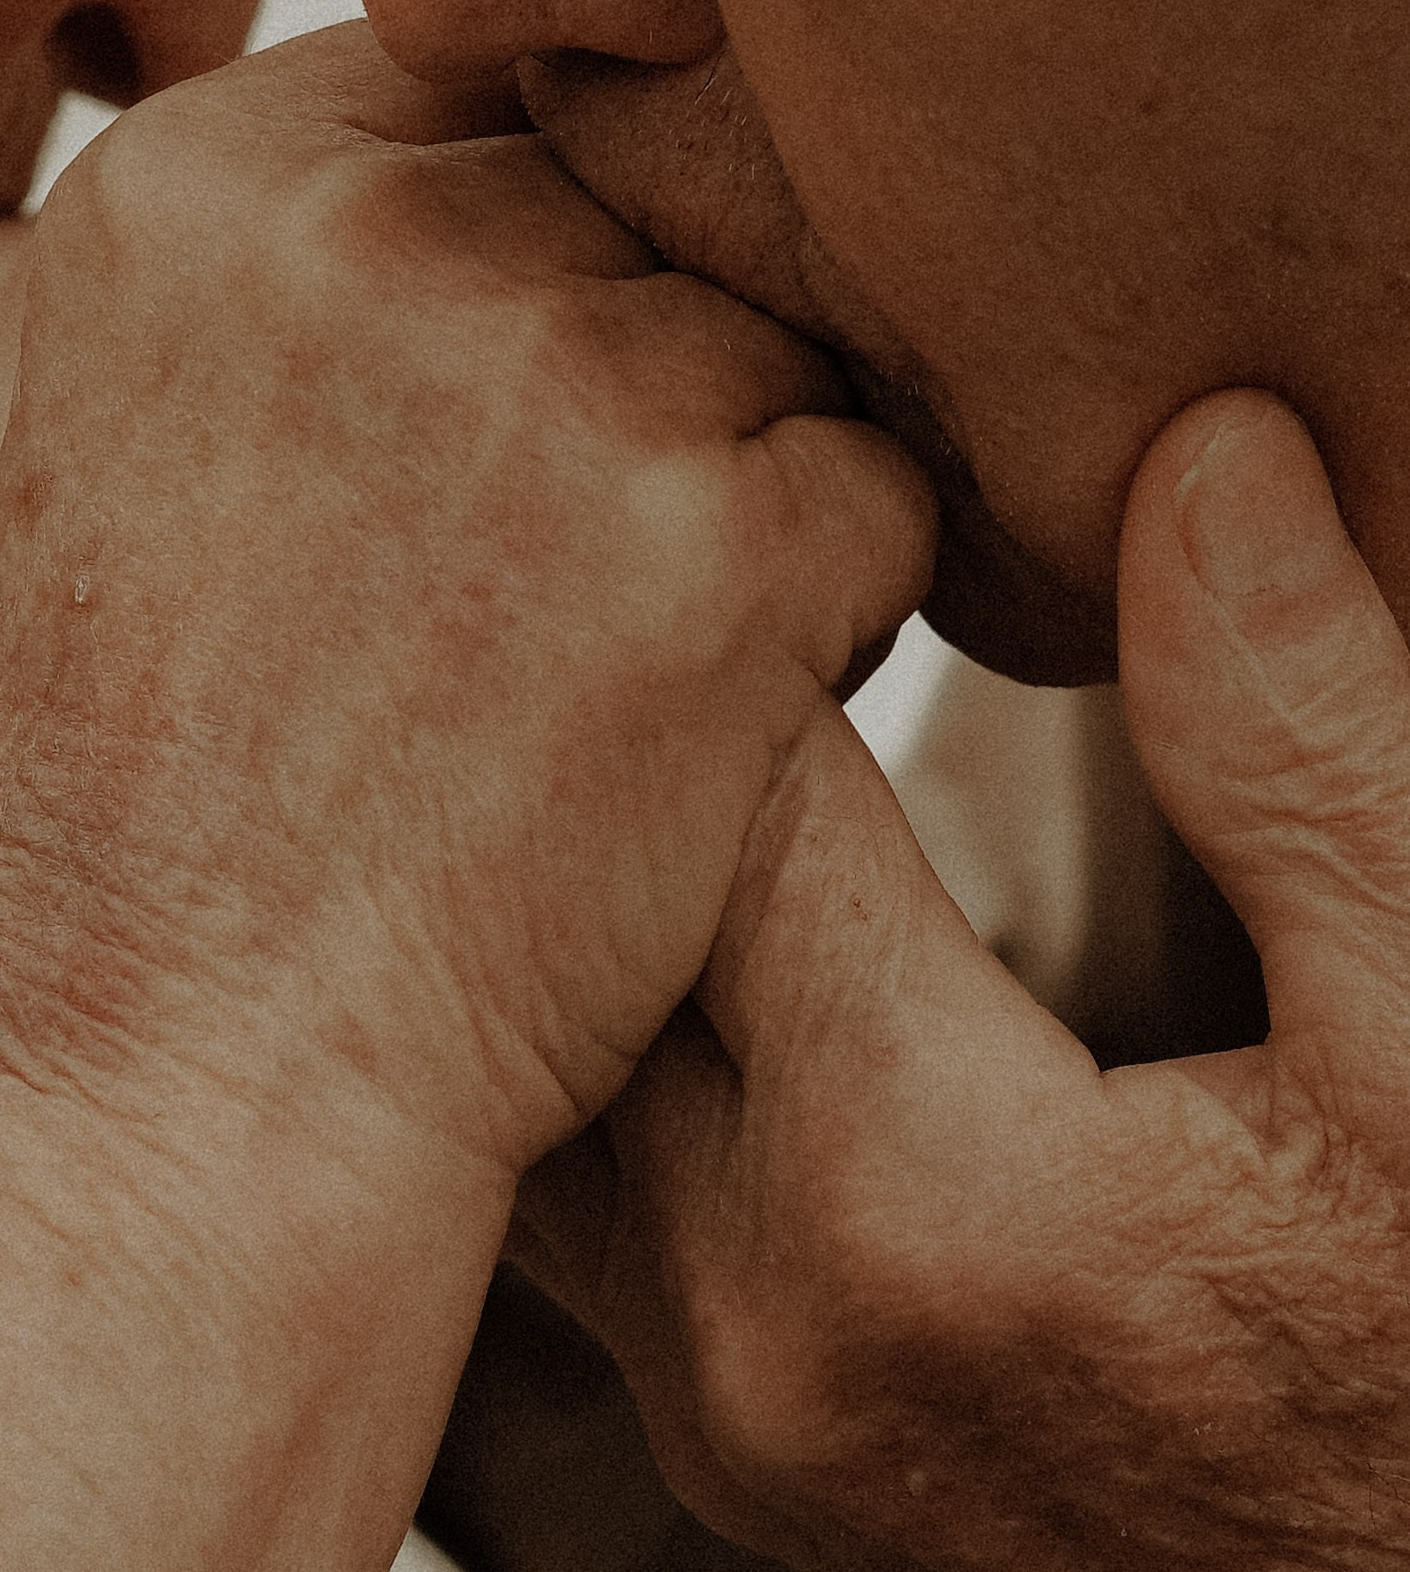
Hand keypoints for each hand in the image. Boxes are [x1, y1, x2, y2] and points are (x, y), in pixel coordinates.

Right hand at [0, 25, 934, 1208]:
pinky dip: (832, 609)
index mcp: (193, 176)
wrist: (182, 1080)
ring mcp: (541, 368)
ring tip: (609, 653)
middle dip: (647, 353)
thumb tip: (572, 120)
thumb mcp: (142, 420)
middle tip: (568, 554)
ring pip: (774, 337)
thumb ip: (319, 237)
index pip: (484, 78)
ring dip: (747, 477)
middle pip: (636, 197)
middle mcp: (361, 228)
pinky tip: (690, 723)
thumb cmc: (174, 777)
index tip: (517, 385)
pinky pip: (880, 490)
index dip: (540, 231)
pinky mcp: (713, 533)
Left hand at [519, 391, 1409, 1566]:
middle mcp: (756, 1326)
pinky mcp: (730, 1430)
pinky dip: (640, 993)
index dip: (769, 594)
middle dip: (661, 710)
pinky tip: (705, 878)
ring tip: (708, 690)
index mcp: (915, 1206)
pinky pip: (598, 1146)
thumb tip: (1206, 456)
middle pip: (609, 902)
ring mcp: (723, 1401)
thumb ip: (1317, 753)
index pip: (730, 785)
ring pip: (569, 1029)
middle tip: (716, 524)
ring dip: (625, 856)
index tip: (810, 471)